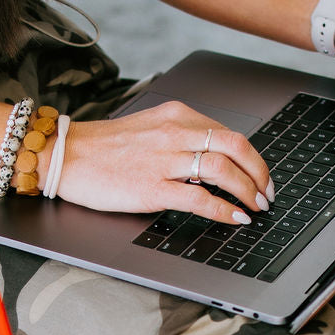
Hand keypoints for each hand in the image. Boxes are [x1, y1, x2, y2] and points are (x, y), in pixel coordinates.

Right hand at [53, 102, 272, 224]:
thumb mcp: (149, 129)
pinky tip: (235, 218)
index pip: (228, 133)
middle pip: (235, 146)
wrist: (67, 156)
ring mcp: (164, 160)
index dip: (252, 157)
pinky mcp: (152, 187)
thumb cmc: (104, 148)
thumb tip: (213, 159)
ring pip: (222, 168)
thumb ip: (180, 138)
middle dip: (259, 172)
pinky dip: (223, 209)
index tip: (260, 176)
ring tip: (256, 207)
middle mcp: (174, 132)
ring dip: (247, 190)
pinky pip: (198, 197)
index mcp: (176, 116)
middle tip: (267, 193)